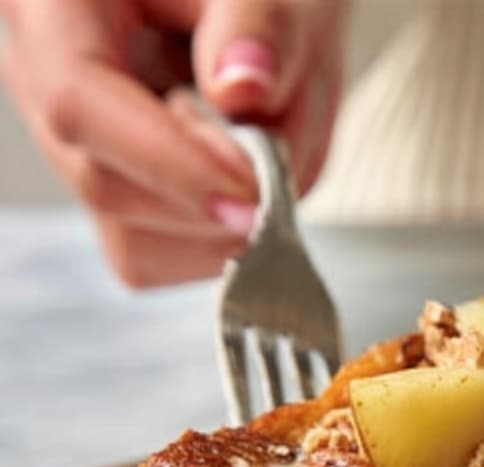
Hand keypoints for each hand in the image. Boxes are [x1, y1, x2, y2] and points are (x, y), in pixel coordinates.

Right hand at [0, 0, 341, 286]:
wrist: (249, 16)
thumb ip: (258, 24)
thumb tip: (243, 90)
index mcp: (52, 5)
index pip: (77, 102)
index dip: (170, 162)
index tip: (253, 192)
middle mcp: (42, 81)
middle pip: (105, 185)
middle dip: (208, 200)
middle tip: (278, 168)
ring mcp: (73, 151)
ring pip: (132, 240)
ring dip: (221, 227)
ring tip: (265, 158)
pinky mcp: (111, 203)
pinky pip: (154, 260)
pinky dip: (217, 244)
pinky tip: (246, 187)